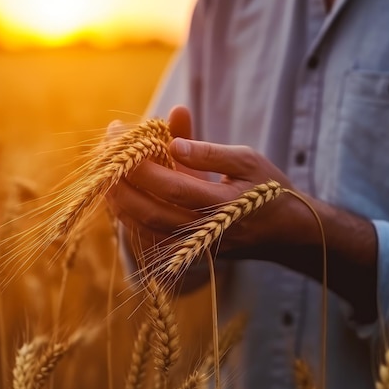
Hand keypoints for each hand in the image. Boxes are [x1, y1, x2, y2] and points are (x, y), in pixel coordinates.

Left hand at [107, 116, 315, 263]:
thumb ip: (209, 153)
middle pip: (148, 210)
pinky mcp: (189, 253)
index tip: (120, 136)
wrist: (285, 232)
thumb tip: (172, 143)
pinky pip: (150, 239)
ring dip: (118, 201)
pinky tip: (120, 196)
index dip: (139, 162)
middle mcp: (204, 230)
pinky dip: (130, 218)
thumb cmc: (269, 189)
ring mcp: (195, 246)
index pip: (169, 185)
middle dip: (119, 181)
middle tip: (104, 152)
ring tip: (104, 171)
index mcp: (221, 205)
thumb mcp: (248, 160)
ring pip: (144, 228)